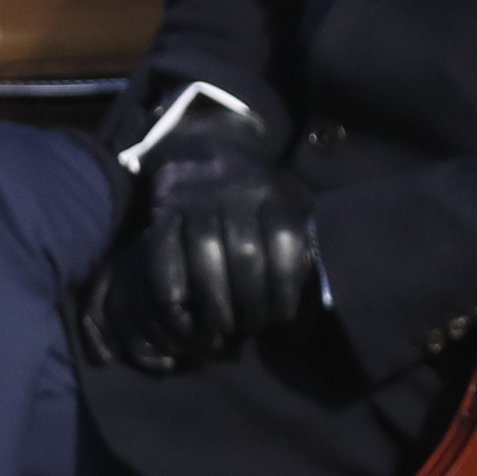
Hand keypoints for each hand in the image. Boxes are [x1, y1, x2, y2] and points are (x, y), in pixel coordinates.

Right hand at [82, 115, 321, 368]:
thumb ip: (304, 244)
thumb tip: (315, 307)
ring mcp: (195, 197)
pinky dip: (169, 281)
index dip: (285, 288)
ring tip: (219, 329)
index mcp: (274, 191)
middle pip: (244, 253)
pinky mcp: (162, 207)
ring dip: (212, 299)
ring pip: (203, 252)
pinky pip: (161, 248)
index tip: (282, 319)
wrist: (204, 146)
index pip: (285, 242)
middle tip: (249, 329)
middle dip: (249, 302)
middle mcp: (235, 190)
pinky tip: (180, 306)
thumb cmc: (255, 195)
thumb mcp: (289, 203)